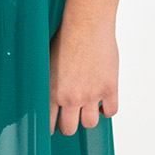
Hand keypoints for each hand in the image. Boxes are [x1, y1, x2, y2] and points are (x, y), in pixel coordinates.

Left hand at [48, 18, 118, 135]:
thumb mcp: (47, 62)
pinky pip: (111, 111)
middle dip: (70, 124)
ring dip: (88, 117)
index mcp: (51, 91)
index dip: (51, 126)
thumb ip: (47, 82)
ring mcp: (91, 95)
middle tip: (71, 117)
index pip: (48, 123)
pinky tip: (102, 102)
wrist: (86, 25)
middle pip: (69, 129)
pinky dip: (107, 110)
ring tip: (87, 108)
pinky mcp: (109, 88)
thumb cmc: (65, 38)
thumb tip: (43, 92)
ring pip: (90, 124)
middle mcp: (70, 97)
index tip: (54, 125)